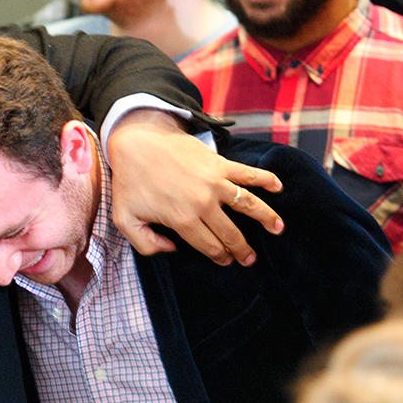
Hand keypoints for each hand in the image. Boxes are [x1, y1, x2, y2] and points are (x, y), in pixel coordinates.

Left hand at [107, 109, 283, 265]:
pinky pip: (248, 173)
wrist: (137, 141)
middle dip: (243, 250)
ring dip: (267, 218)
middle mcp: (203, 204)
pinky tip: (278, 187)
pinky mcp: (219, 163)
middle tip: (250, 259)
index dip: (220, 257)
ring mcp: (214, 182)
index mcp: (182, 220)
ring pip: (249, 205)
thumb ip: (145, 244)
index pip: (210, 246)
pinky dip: (266, 179)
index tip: (227, 261)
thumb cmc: (130, 182)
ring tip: (278, 228)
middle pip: (231, 233)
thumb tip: (173, 249)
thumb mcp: (124, 220)